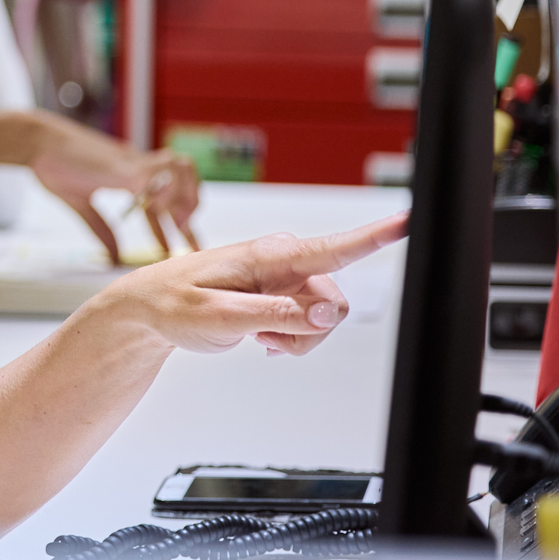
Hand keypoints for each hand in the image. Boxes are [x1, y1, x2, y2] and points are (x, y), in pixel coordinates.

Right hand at [0, 109, 201, 263]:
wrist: (37, 142)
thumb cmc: (53, 166)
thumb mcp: (80, 205)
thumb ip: (101, 230)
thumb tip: (115, 258)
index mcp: (127, 174)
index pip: (161, 200)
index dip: (171, 226)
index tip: (174, 248)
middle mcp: (136, 165)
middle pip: (181, 181)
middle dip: (190, 210)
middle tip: (188, 241)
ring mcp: (133, 162)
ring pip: (180, 168)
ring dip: (185, 195)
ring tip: (180, 224)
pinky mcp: (125, 165)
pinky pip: (160, 175)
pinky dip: (165, 193)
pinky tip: (156, 212)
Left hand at [100, 214, 407, 355]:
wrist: (149, 309)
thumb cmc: (174, 305)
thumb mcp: (220, 318)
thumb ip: (276, 315)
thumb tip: (326, 314)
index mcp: (269, 256)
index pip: (332, 248)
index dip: (374, 236)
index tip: (409, 221)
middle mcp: (282, 261)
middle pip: (332, 303)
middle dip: (308, 330)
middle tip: (265, 338)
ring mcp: (283, 278)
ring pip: (322, 318)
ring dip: (295, 337)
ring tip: (255, 335)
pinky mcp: (280, 294)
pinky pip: (307, 323)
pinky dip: (288, 337)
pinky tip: (260, 336)